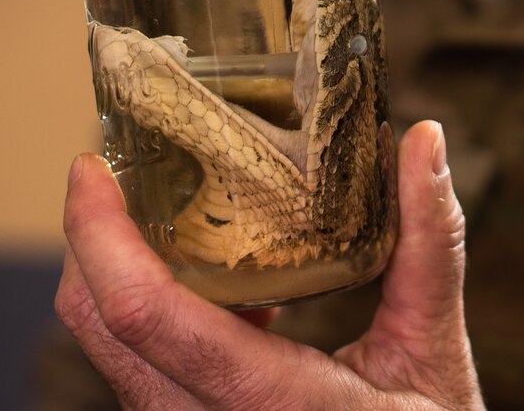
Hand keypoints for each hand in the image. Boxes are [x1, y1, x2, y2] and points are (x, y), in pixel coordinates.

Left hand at [56, 121, 483, 410]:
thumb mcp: (435, 350)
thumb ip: (430, 244)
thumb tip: (425, 138)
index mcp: (263, 401)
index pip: (144, 314)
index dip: (100, 235)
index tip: (93, 166)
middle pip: (98, 324)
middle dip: (88, 237)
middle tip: (114, 164)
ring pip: (105, 349)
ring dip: (112, 271)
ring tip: (158, 206)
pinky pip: (133, 368)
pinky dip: (144, 308)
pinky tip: (208, 278)